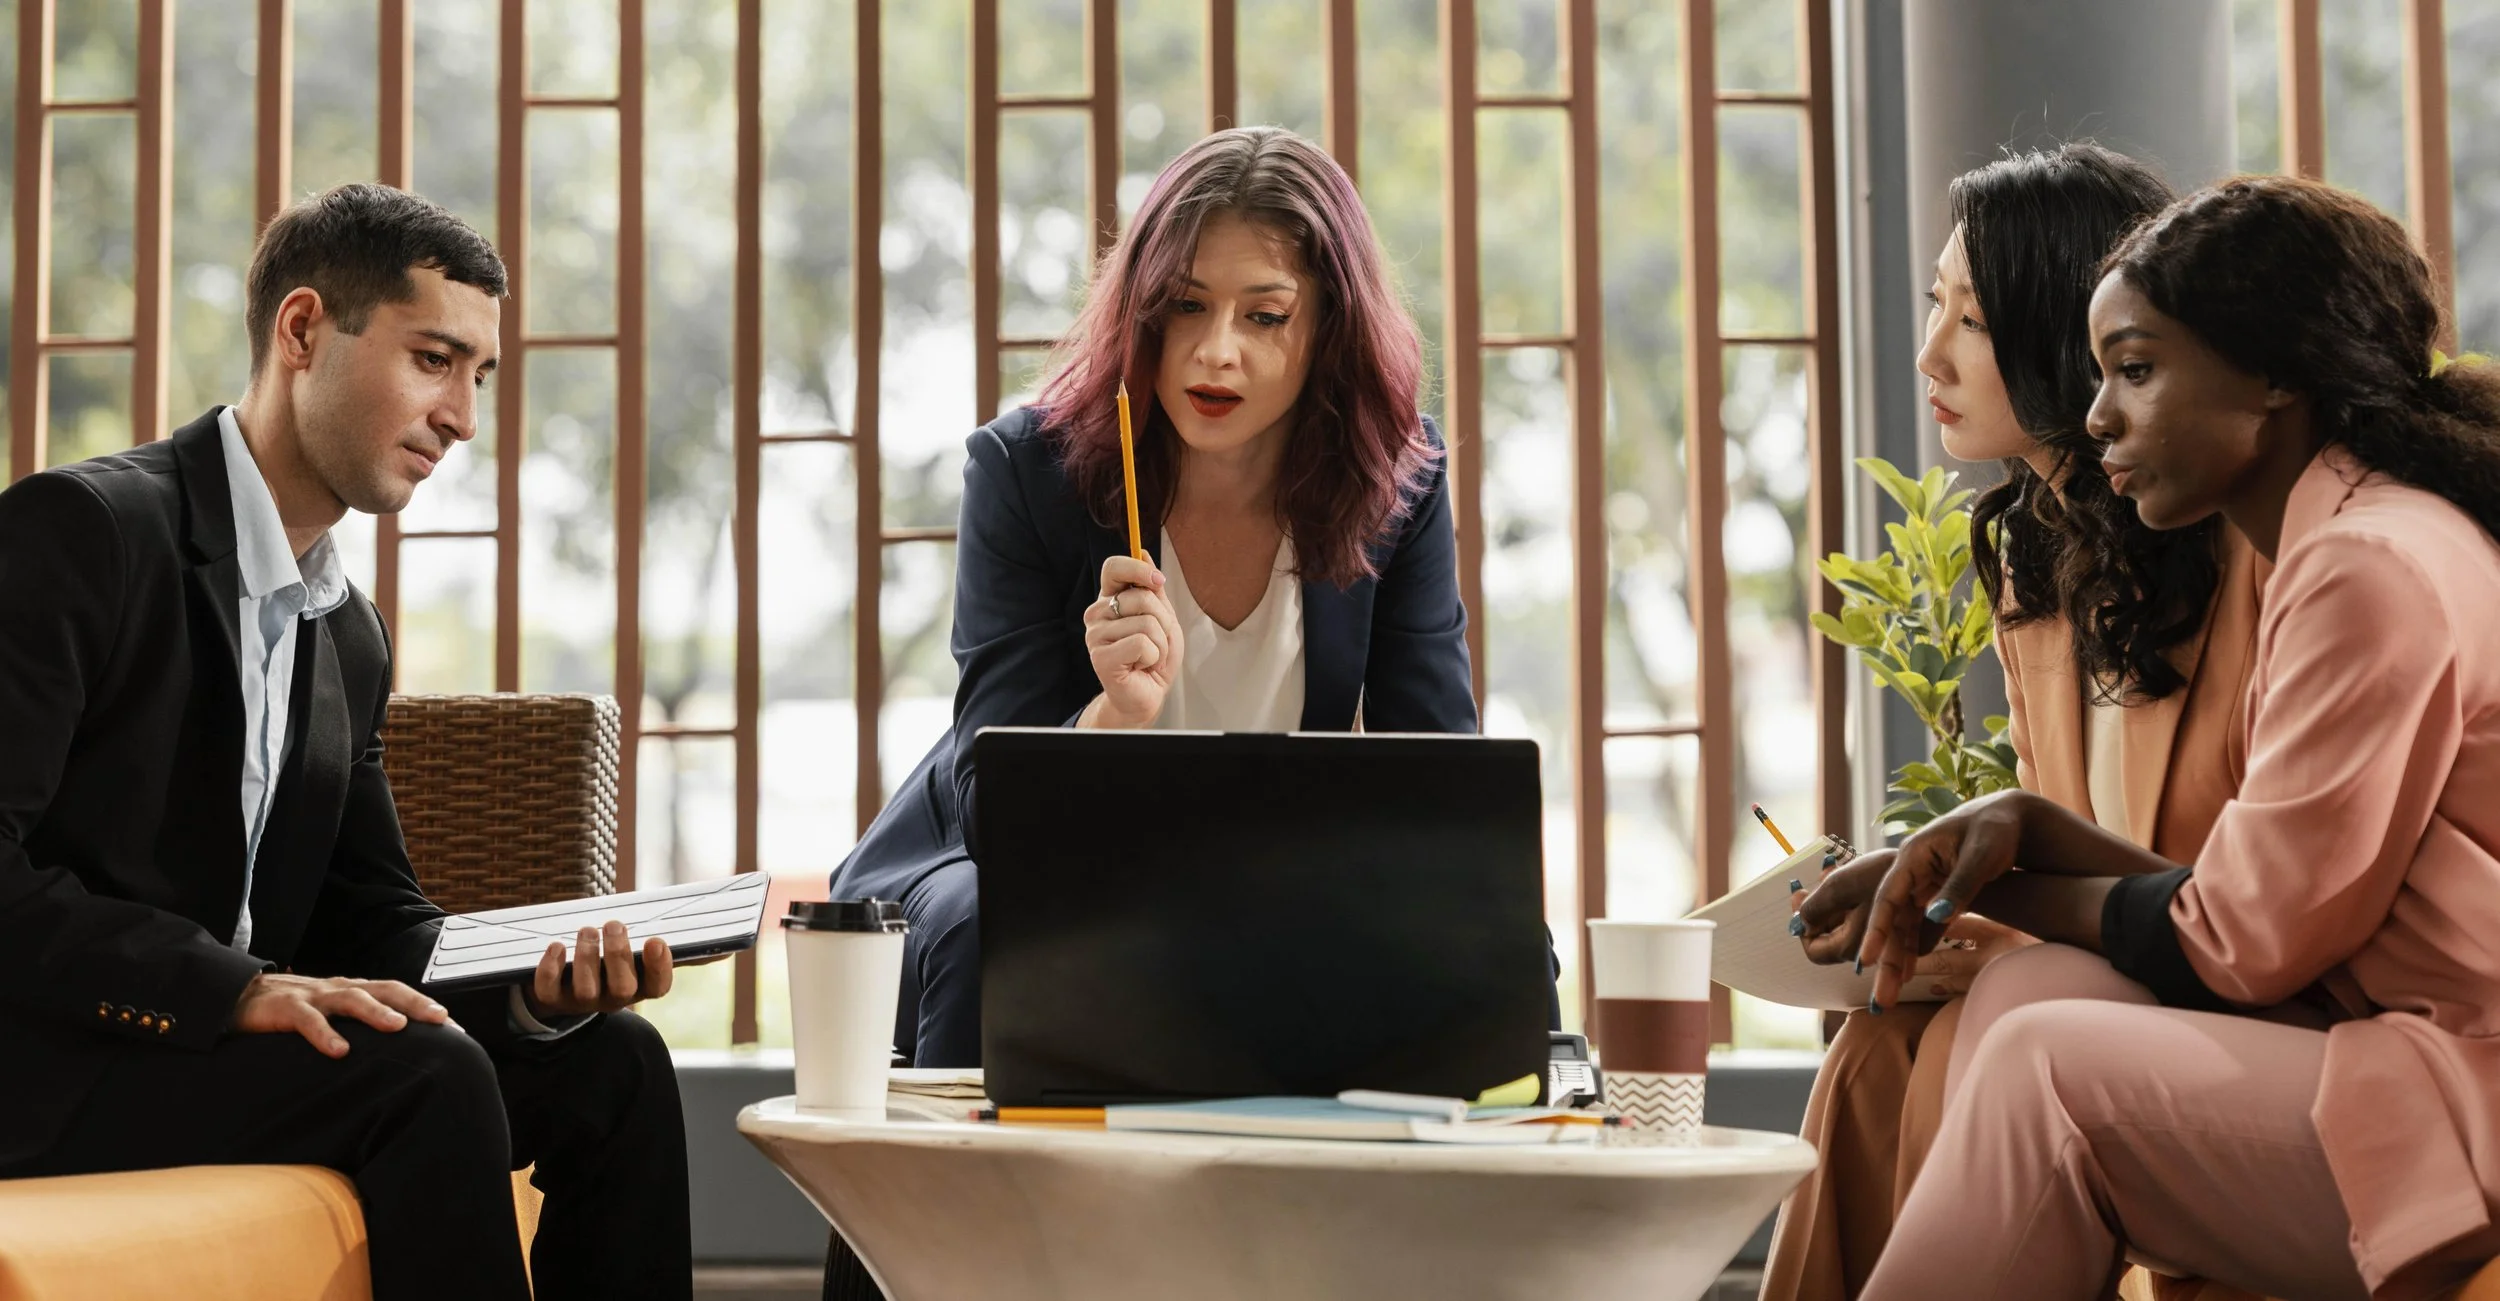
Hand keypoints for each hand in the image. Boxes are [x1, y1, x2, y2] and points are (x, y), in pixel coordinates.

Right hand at [229, 972, 456, 1057]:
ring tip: (397, 1026)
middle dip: (415, 1002)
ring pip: (351, 999)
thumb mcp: (332, 1017)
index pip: (399, 994)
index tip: (457, 1029)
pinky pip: (308, 1021)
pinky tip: (339, 1050)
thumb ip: (360, 1029)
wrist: (238, 997)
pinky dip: (325, 1034)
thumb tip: (398, 1056)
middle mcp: (340, 989)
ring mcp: (314, 996)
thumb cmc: (295, 1011)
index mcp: (355, 991)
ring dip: (376, 1012)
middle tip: (441, 1019)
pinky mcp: (286, 1008)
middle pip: (385, 989)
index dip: (427, 1008)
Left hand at [525, 921, 675, 1017]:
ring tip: (586, 930)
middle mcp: (615, 999)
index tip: (658, 941)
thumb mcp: (645, 958)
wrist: (565, 986)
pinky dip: (550, 968)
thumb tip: (726, 950)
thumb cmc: (614, 963)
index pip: (659, 987)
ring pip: (587, 990)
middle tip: (614, 924)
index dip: (660, 967)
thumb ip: (680, 952)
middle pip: (622, 988)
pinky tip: (555, 946)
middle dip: (618, 954)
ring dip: (586, 957)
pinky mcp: (552, 999)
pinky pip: (549, 990)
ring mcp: (583, 1002)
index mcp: (641, 987)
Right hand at [1082, 554, 1182, 727]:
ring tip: (1148, 656)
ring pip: (1147, 623)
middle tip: (1156, 640)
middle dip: (1163, 621)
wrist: (1146, 694)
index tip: (1158, 581)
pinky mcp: (1101, 657)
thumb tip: (1143, 552)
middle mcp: (1097, 615)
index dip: (1139, 569)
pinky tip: (1142, 665)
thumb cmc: (1153, 657)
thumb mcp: (1162, 617)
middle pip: (1142, 597)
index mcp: (1109, 600)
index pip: (1114, 567)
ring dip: (1160, 644)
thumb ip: (1152, 589)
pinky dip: (1153, 657)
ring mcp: (1095, 636)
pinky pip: (1142, 644)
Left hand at [1793, 848, 1892, 966]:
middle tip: (1820, 881)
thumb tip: (1800, 923)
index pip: (1814, 951)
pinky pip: (1863, 920)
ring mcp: (1883, 941)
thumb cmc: (1882, 875)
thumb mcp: (1836, 886)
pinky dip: (1851, 902)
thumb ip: (1812, 909)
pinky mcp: (1894, 927)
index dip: (1803, 928)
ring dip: (1835, 903)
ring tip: (1833, 874)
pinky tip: (1852, 879)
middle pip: (1830, 938)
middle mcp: (1869, 951)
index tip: (1800, 900)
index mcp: (1853, 948)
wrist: (1924, 863)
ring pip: (1846, 926)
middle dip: (1820, 911)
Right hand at [1859, 789, 2037, 1009]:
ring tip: (1889, 995)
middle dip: (1884, 959)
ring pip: (1904, 928)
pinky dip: (1916, 949)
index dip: (1876, 928)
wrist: (2013, 817)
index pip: (1888, 897)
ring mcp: (1923, 885)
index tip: (1866, 959)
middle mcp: (1912, 872)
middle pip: (1892, 920)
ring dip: (1898, 958)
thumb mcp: (1982, 855)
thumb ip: (1960, 886)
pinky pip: (1921, 926)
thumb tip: (1937, 917)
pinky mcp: (1937, 894)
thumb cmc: (1997, 828)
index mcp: (1914, 856)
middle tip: (1880, 998)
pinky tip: (1910, 972)